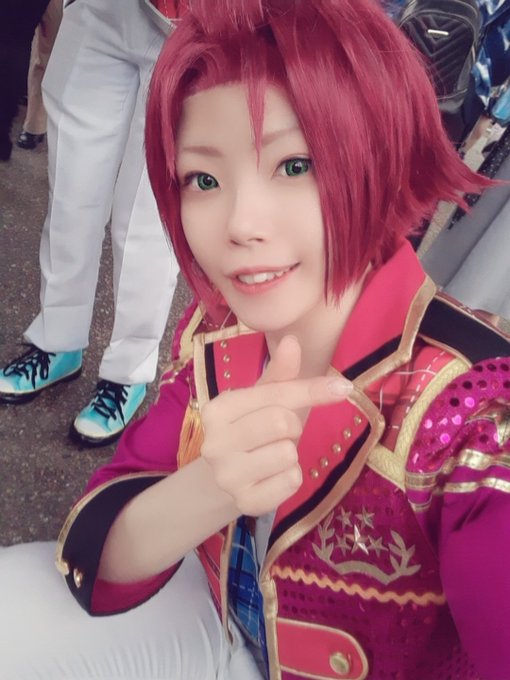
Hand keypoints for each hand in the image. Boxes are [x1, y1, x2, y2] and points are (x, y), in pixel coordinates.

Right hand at [200, 335, 351, 516]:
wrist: (224, 480)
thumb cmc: (252, 430)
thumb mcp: (262, 399)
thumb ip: (280, 374)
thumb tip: (292, 340)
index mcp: (219, 409)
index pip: (277, 394)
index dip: (313, 390)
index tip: (343, 387)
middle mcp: (215, 442)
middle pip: (282, 422)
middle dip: (293, 426)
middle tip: (280, 433)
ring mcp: (227, 476)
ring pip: (288, 454)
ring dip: (291, 454)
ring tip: (272, 454)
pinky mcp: (245, 502)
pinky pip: (291, 481)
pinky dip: (291, 478)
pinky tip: (273, 476)